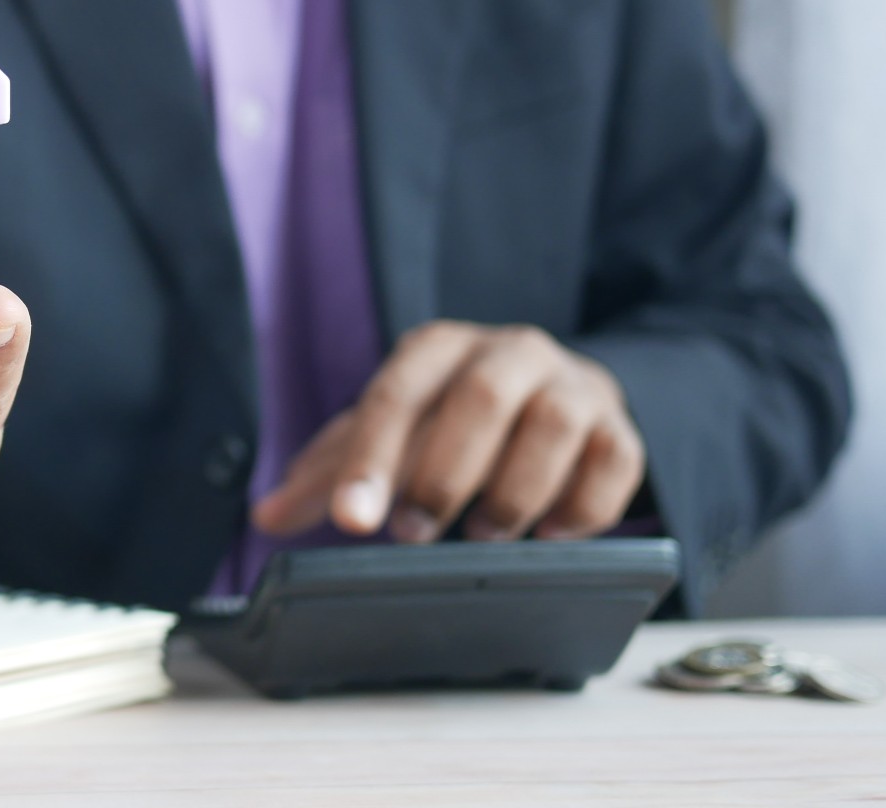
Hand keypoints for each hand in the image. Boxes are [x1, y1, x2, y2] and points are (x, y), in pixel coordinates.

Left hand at [252, 321, 644, 543]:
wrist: (558, 397)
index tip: (353, 521)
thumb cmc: (455, 420)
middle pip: (479, 398)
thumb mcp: (391, 434)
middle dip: (443, 474)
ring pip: (553, 425)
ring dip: (514, 490)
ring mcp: (572, 387)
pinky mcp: (620, 428)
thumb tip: (265, 515)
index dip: (371, 460)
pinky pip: (614, 461)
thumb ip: (331, 473)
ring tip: (485, 535)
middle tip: (414, 534)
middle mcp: (510, 352)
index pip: (396, 395)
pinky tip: (550, 535)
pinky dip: (582, 506)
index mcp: (438, 349)